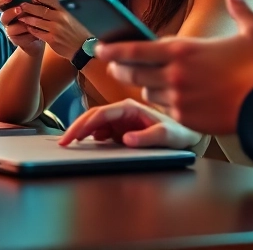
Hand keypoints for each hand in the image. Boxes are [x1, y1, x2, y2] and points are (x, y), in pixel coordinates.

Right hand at [0, 0, 44, 57]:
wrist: (42, 33)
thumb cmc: (36, 15)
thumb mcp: (34, 5)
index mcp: (8, 8)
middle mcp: (6, 19)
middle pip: (3, 16)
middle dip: (11, 12)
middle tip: (20, 9)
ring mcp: (9, 30)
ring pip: (11, 29)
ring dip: (22, 25)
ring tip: (32, 23)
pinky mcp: (16, 40)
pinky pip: (20, 38)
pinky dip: (29, 34)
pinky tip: (37, 32)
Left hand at [16, 0, 92, 60]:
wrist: (84, 48)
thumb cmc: (77, 31)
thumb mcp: (73, 16)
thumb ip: (61, 8)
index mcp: (66, 11)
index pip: (50, 0)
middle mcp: (60, 18)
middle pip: (40, 10)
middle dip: (29, 7)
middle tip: (21, 5)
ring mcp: (55, 29)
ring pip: (37, 22)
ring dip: (27, 19)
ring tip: (21, 17)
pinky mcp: (52, 40)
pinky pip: (37, 33)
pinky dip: (31, 29)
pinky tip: (28, 27)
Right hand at [58, 99, 198, 148]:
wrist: (188, 136)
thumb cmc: (180, 133)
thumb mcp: (168, 136)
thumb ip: (148, 137)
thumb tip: (125, 139)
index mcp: (131, 107)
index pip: (100, 114)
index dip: (83, 125)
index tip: (71, 137)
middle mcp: (123, 111)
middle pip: (93, 116)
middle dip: (76, 128)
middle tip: (63, 143)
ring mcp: (121, 119)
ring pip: (94, 123)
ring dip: (81, 132)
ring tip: (70, 144)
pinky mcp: (121, 128)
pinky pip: (101, 130)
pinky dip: (91, 136)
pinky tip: (86, 144)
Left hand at [97, 0, 252, 134]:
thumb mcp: (252, 33)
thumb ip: (240, 9)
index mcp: (182, 51)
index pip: (136, 49)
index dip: (114, 49)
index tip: (100, 48)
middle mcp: (174, 74)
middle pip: (133, 72)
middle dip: (120, 69)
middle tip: (114, 67)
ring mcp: (177, 97)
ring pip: (147, 91)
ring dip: (144, 86)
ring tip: (144, 81)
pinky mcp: (183, 118)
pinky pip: (162, 109)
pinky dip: (162, 102)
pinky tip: (168, 98)